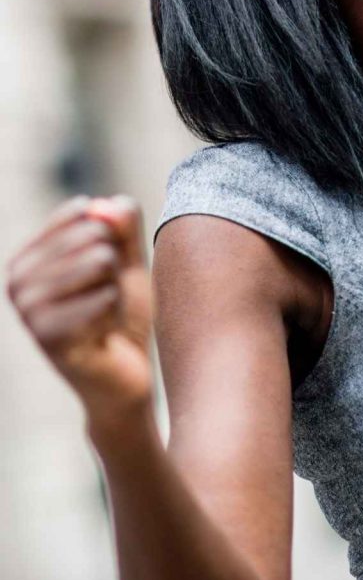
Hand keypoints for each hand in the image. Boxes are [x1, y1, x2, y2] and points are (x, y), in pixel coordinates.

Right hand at [6, 194, 153, 426]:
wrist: (126, 374)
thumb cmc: (121, 313)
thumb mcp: (128, 262)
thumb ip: (123, 227)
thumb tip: (104, 206)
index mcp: (29, 256)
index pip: (82, 212)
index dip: (114, 236)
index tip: (109, 266)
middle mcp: (18, 279)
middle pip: (94, 233)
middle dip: (116, 266)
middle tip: (106, 297)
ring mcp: (28, 309)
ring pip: (100, 262)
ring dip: (116, 290)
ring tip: (104, 315)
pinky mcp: (47, 335)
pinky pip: (105, 297)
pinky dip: (116, 314)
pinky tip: (103, 334)